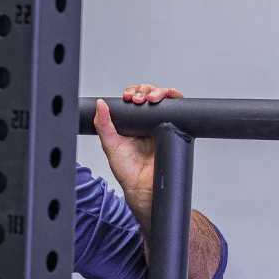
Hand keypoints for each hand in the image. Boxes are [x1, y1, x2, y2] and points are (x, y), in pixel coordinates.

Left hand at [93, 85, 183, 212]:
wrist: (145, 187)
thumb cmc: (127, 170)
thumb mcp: (110, 145)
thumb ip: (103, 125)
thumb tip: (100, 103)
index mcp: (130, 123)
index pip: (134, 99)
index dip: (132, 92)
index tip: (128, 97)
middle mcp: (146, 122)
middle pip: (149, 95)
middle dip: (145, 90)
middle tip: (139, 99)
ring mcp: (161, 125)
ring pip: (164, 99)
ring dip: (159, 92)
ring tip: (152, 99)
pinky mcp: (175, 130)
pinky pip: (179, 110)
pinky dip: (176, 99)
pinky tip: (170, 98)